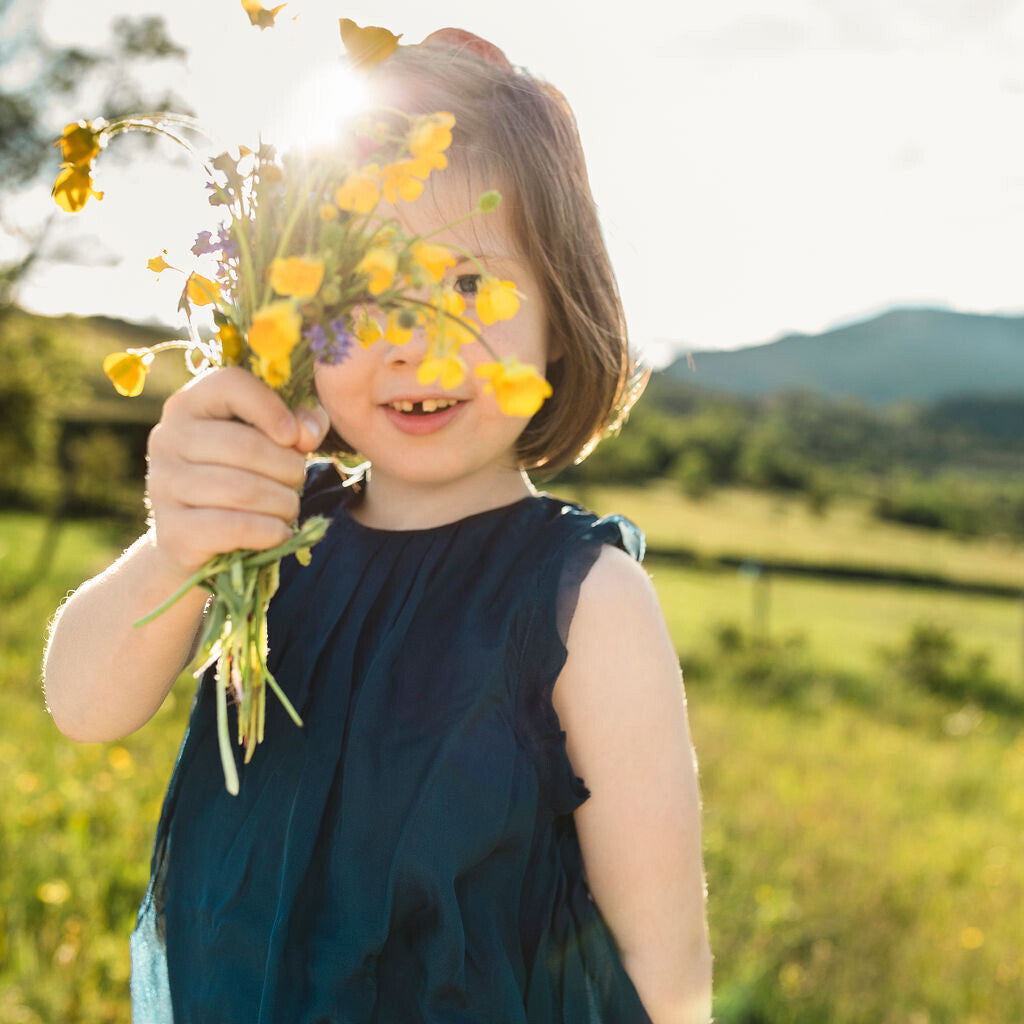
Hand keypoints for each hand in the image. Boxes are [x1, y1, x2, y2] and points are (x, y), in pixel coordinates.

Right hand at [145, 367, 330, 578]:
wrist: (198, 540)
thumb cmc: (244, 476)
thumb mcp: (273, 440)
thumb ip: (300, 422)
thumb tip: (307, 433)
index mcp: (190, 404)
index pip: (230, 385)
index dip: (272, 408)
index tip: (297, 438)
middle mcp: (167, 438)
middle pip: (245, 445)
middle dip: (289, 468)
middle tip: (297, 482)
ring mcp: (164, 485)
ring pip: (243, 491)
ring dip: (284, 503)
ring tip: (289, 507)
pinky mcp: (173, 532)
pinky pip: (235, 528)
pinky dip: (270, 532)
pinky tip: (280, 532)